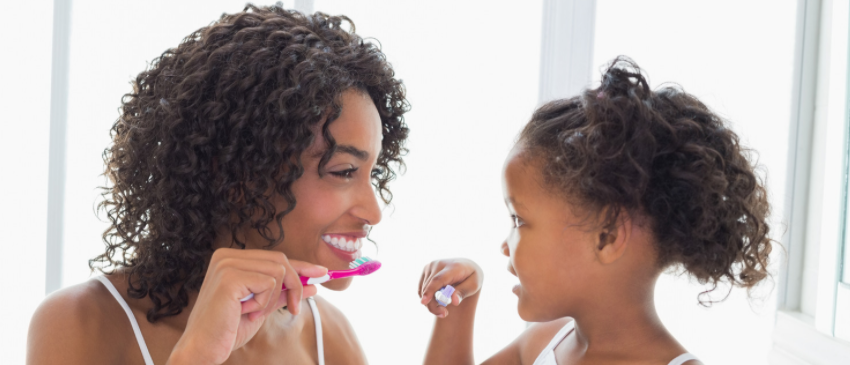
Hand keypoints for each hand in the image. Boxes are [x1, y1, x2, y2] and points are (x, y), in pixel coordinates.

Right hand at [168, 248, 327, 364]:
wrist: (204, 348)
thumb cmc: (228, 329)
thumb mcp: (263, 306)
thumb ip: (284, 292)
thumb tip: (313, 283)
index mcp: (231, 258)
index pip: (275, 257)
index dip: (301, 266)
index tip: (322, 272)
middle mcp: (226, 255)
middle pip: (281, 260)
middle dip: (295, 285)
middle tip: (293, 308)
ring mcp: (226, 264)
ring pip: (278, 271)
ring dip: (273, 298)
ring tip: (253, 312)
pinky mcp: (229, 277)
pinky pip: (269, 283)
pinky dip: (264, 302)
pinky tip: (246, 312)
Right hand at [418, 258, 482, 317]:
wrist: (466, 266)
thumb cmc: (471, 277)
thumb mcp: (474, 285)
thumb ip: (463, 292)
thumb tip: (454, 302)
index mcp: (453, 267)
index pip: (439, 279)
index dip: (430, 291)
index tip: (424, 302)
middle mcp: (439, 264)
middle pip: (429, 287)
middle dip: (433, 305)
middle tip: (443, 314)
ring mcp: (431, 266)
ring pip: (423, 289)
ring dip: (430, 303)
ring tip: (443, 309)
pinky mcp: (426, 269)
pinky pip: (421, 288)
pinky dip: (427, 297)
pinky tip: (437, 300)